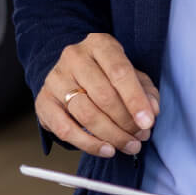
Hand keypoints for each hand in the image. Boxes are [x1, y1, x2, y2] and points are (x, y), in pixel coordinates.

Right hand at [34, 33, 159, 157]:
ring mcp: (55, 79)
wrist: (70, 73)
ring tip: (128, 145)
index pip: (119, 72)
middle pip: (103, 96)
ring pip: (86, 114)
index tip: (148, 122)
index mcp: (99, 44)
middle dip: (126, 122)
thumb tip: (151, 110)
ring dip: (111, 136)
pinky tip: (106, 149)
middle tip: (140, 137)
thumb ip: (145, 91)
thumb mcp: (130, 75)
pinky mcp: (43, 101)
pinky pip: (65, 129)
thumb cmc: (106, 75)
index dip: (135, 100)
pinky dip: (89, 144)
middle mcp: (74, 57)